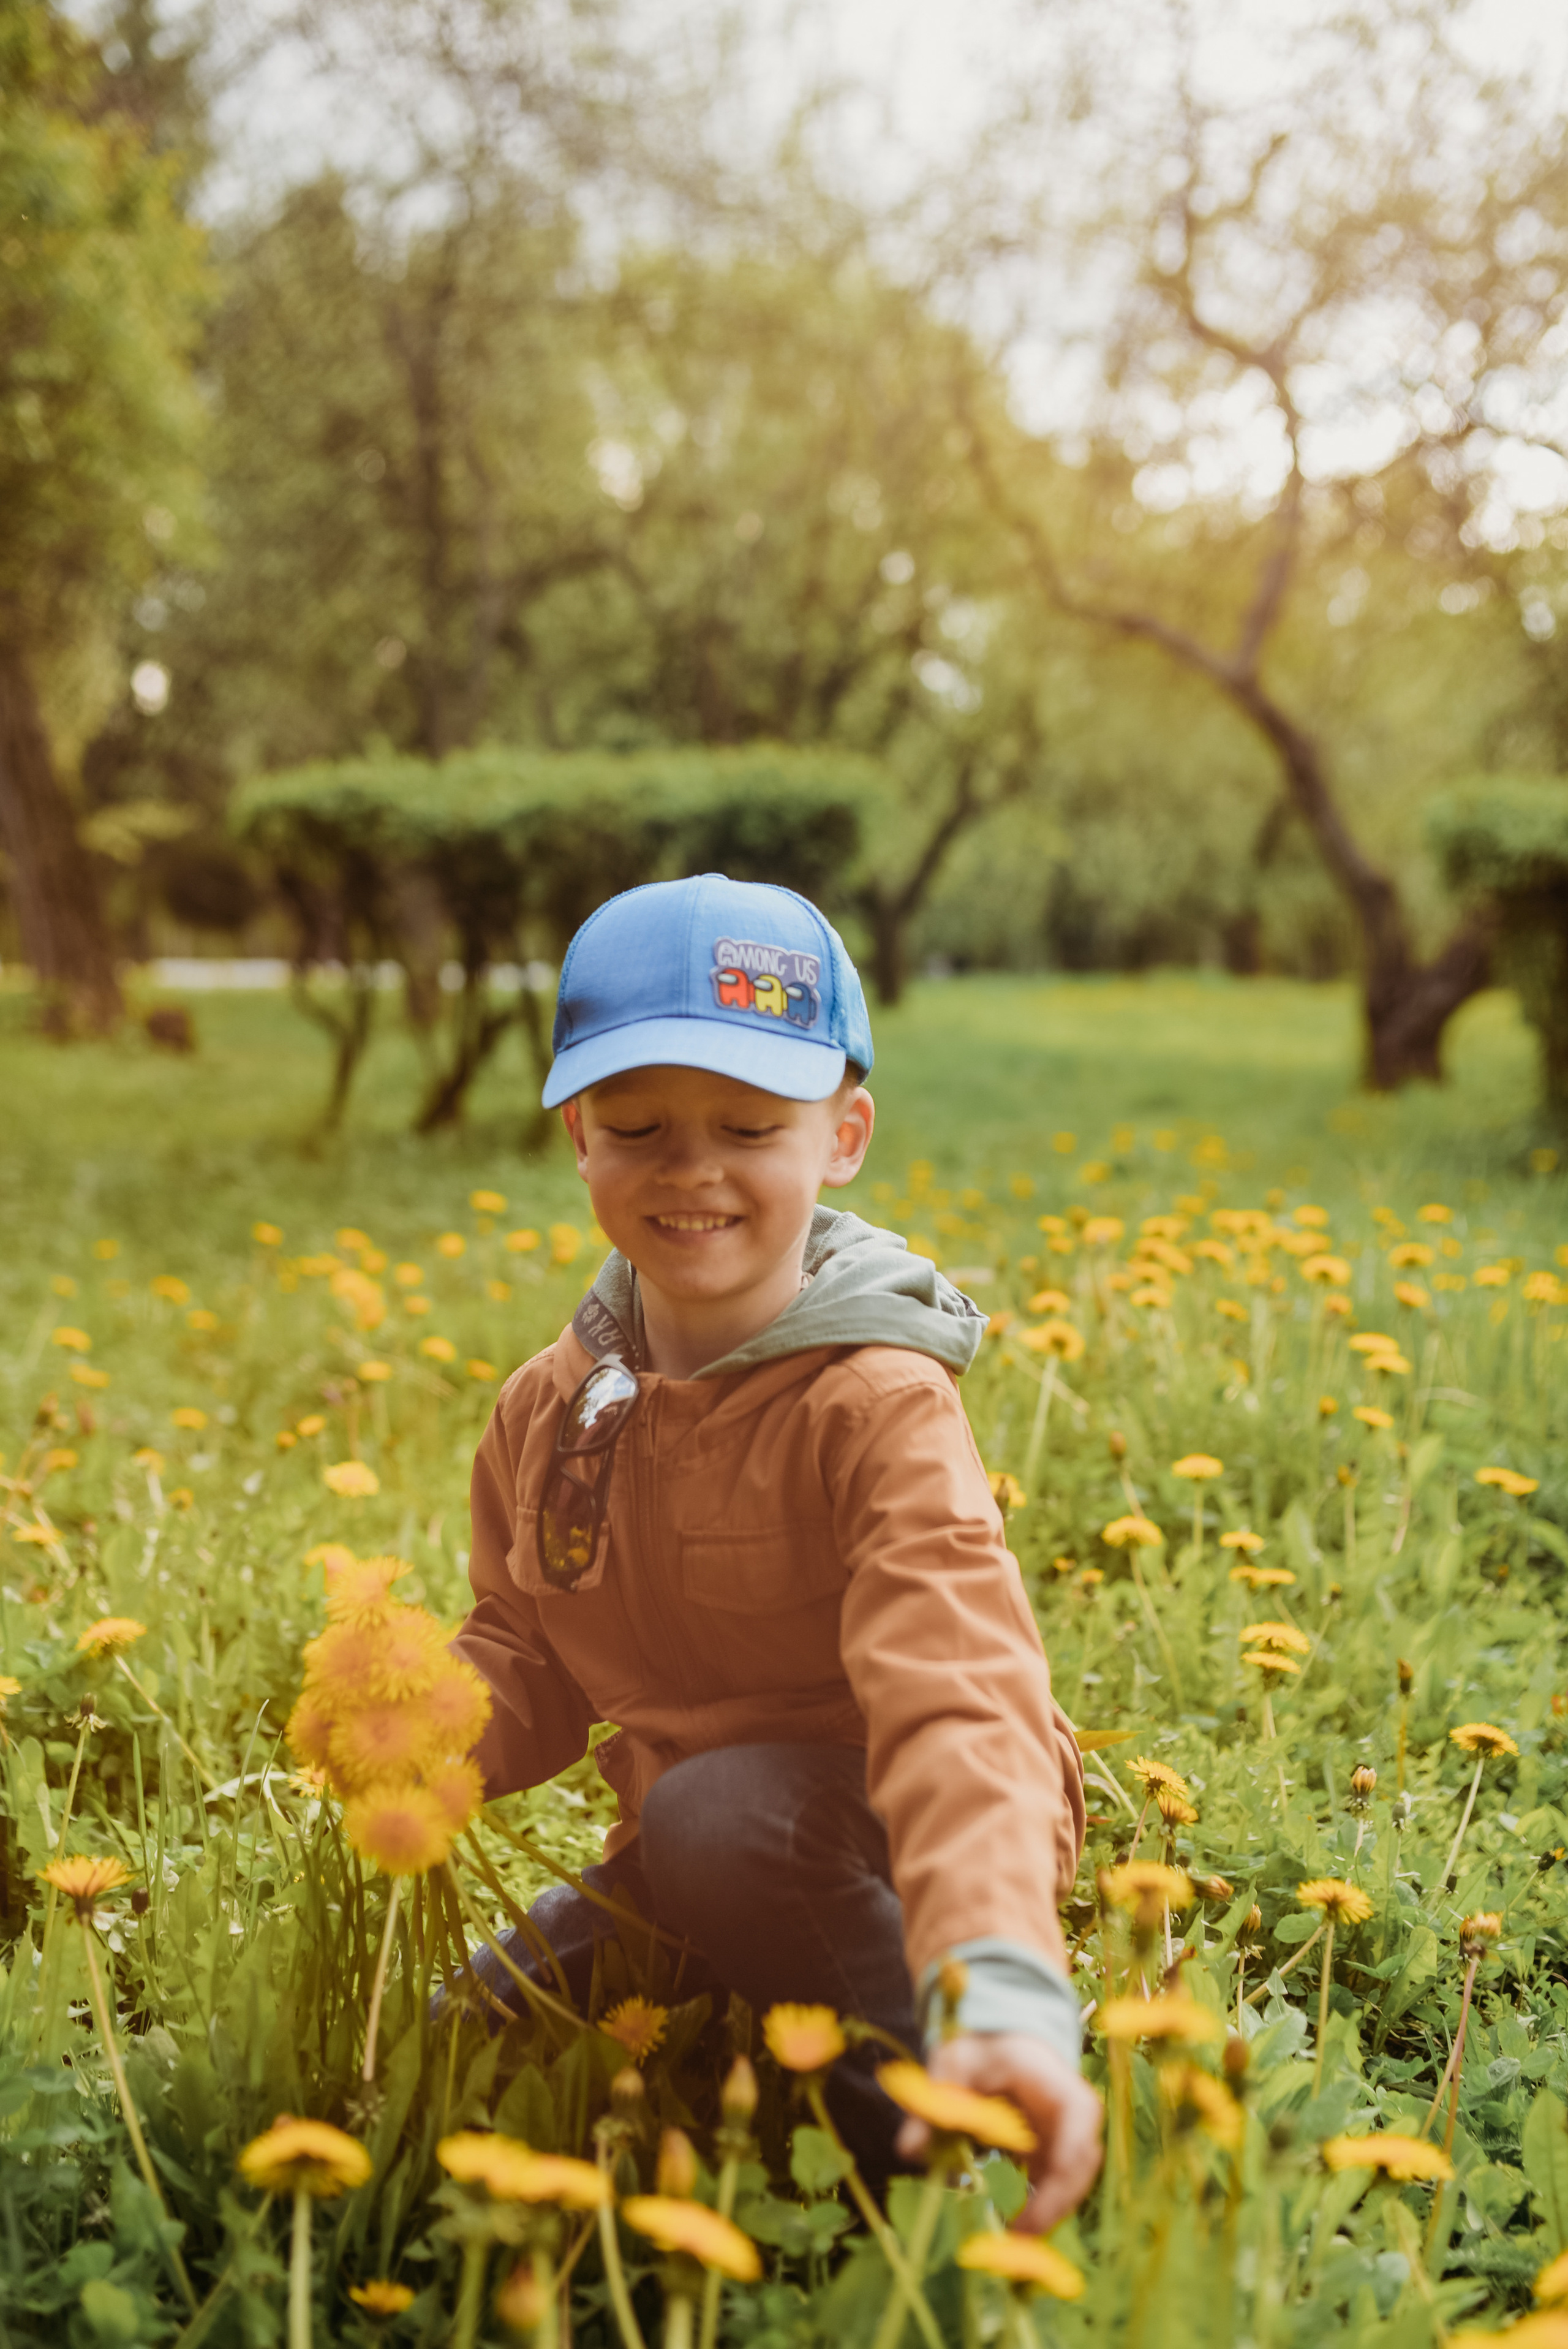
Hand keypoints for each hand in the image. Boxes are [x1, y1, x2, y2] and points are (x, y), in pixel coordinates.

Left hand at [894, 2031, 1102, 2233]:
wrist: (999, 2039)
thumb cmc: (983, 2047)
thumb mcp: (955, 2063)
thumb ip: (935, 2102)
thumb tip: (908, 2150)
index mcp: (1062, 2091)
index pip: (1078, 2141)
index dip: (1058, 2185)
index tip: (1027, 2219)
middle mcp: (1077, 2119)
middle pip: (1077, 2174)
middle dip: (1049, 2212)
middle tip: (1011, 2249)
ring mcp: (1068, 2140)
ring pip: (1067, 2188)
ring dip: (1040, 2218)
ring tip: (1005, 2250)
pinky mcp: (1053, 2156)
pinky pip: (1049, 2190)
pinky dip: (1029, 2210)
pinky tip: (1004, 2230)